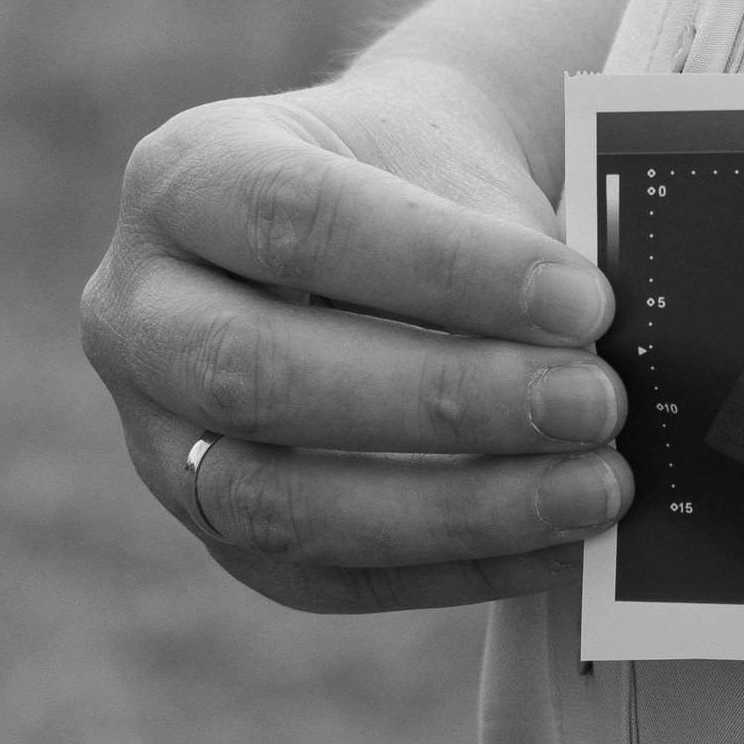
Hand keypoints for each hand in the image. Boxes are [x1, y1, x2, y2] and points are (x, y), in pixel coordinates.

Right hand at [81, 56, 629, 612]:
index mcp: (188, 176)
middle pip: (259, 373)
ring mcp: (154, 430)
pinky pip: (318, 575)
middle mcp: (137, 308)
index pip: (299, 219)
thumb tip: (607, 360)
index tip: (585, 301)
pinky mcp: (211, 525)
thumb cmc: (425, 179)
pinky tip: (560, 546)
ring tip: (596, 489)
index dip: (447, 269)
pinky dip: (449, 567)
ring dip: (454, 506)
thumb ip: (509, 252)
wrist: (385, 202)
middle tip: (595, 405)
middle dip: (445, 401)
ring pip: (274, 500)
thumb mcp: (456, 167)